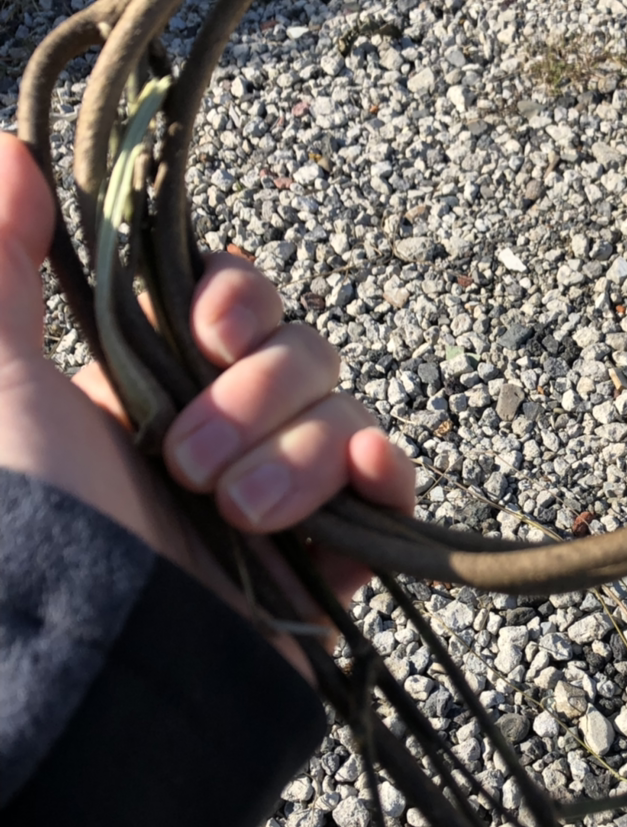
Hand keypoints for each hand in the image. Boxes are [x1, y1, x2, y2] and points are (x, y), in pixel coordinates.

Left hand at [0, 130, 413, 680]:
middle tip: (187, 463)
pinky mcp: (326, 560)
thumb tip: (3, 148)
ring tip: (232, 516)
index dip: (239, 301)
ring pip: (346, 414)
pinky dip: (383, 480)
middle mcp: (218, 430)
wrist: (85, 679)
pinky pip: (388, 491)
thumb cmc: (34, 528)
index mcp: (147, 385)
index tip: (212, 329)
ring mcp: (278, 495)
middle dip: (257, 396)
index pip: (235, 302)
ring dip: (296, 455)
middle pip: (301, 351)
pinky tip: (363, 486)